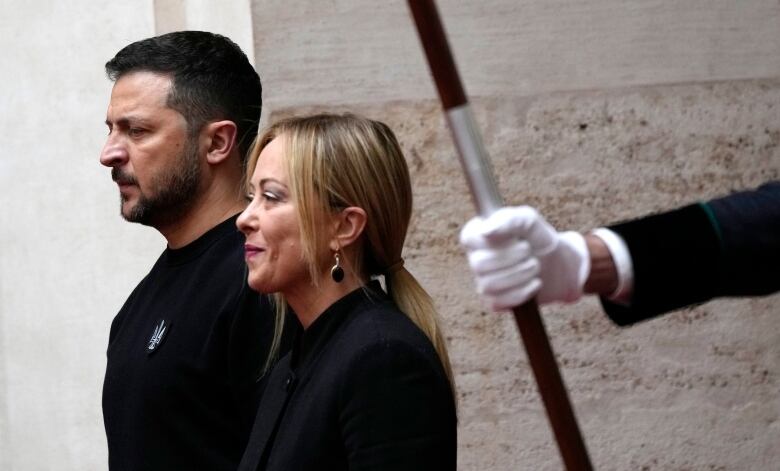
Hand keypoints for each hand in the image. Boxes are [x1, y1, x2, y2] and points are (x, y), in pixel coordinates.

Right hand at [459, 206, 589, 310]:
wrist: (560, 265)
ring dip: (519, 275)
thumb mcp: (528, 220)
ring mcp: (483, 282)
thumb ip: (509, 220)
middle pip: (479, 264)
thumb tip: (485, 231)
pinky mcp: (494, 301)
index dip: (492, 241)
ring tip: (535, 266)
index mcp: (478, 236)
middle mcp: (476, 259)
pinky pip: (498, 302)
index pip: (468, 238)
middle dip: (512, 258)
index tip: (515, 238)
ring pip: (489, 285)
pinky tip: (535, 283)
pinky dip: (522, 292)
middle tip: (530, 252)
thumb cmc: (538, 238)